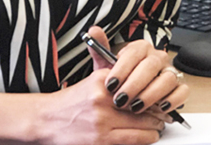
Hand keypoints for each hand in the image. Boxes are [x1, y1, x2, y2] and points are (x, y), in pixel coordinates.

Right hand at [35, 28, 164, 144]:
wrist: (46, 120)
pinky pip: (132, 141)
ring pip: (142, 126)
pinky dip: (144, 139)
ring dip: (154, 128)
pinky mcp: (100, 140)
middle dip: (157, 112)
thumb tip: (145, 79)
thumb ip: (116, 73)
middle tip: (164, 115)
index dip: (154, 93)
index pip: (139, 86)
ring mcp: (101, 121)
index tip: (160, 97)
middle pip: (144, 106)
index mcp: (103, 80)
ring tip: (157, 127)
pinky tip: (147, 136)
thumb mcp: (92, 80)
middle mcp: (103, 99)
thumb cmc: (71, 102)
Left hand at [95, 26, 189, 118]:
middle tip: (121, 100)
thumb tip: (93, 30)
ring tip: (136, 107)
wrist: (130, 98)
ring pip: (167, 79)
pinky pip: (182, 91)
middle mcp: (157, 58)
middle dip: (134, 85)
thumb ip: (100, 50)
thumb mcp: (106, 67)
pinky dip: (174, 99)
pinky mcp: (179, 88)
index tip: (110, 84)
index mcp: (141, 49)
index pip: (135, 52)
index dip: (122, 68)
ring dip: (151, 95)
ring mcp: (170, 72)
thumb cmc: (120, 81)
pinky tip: (161, 108)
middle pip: (151, 66)